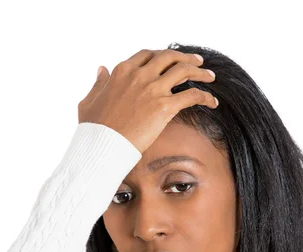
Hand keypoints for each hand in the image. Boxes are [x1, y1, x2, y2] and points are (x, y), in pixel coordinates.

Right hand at [78, 49, 217, 153]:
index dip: (161, 55)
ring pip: (184, 70)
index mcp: (122, 71)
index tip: (169, 59)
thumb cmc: (93, 128)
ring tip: (210, 76)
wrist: (102, 145)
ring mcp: (153, 89)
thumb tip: (101, 69)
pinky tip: (212, 101)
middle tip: (197, 61)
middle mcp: (139, 75)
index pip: (147, 55)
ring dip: (200, 71)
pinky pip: (192, 95)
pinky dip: (205, 96)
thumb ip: (98, 83)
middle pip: (169, 57)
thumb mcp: (89, 100)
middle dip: (185, 57)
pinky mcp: (164, 107)